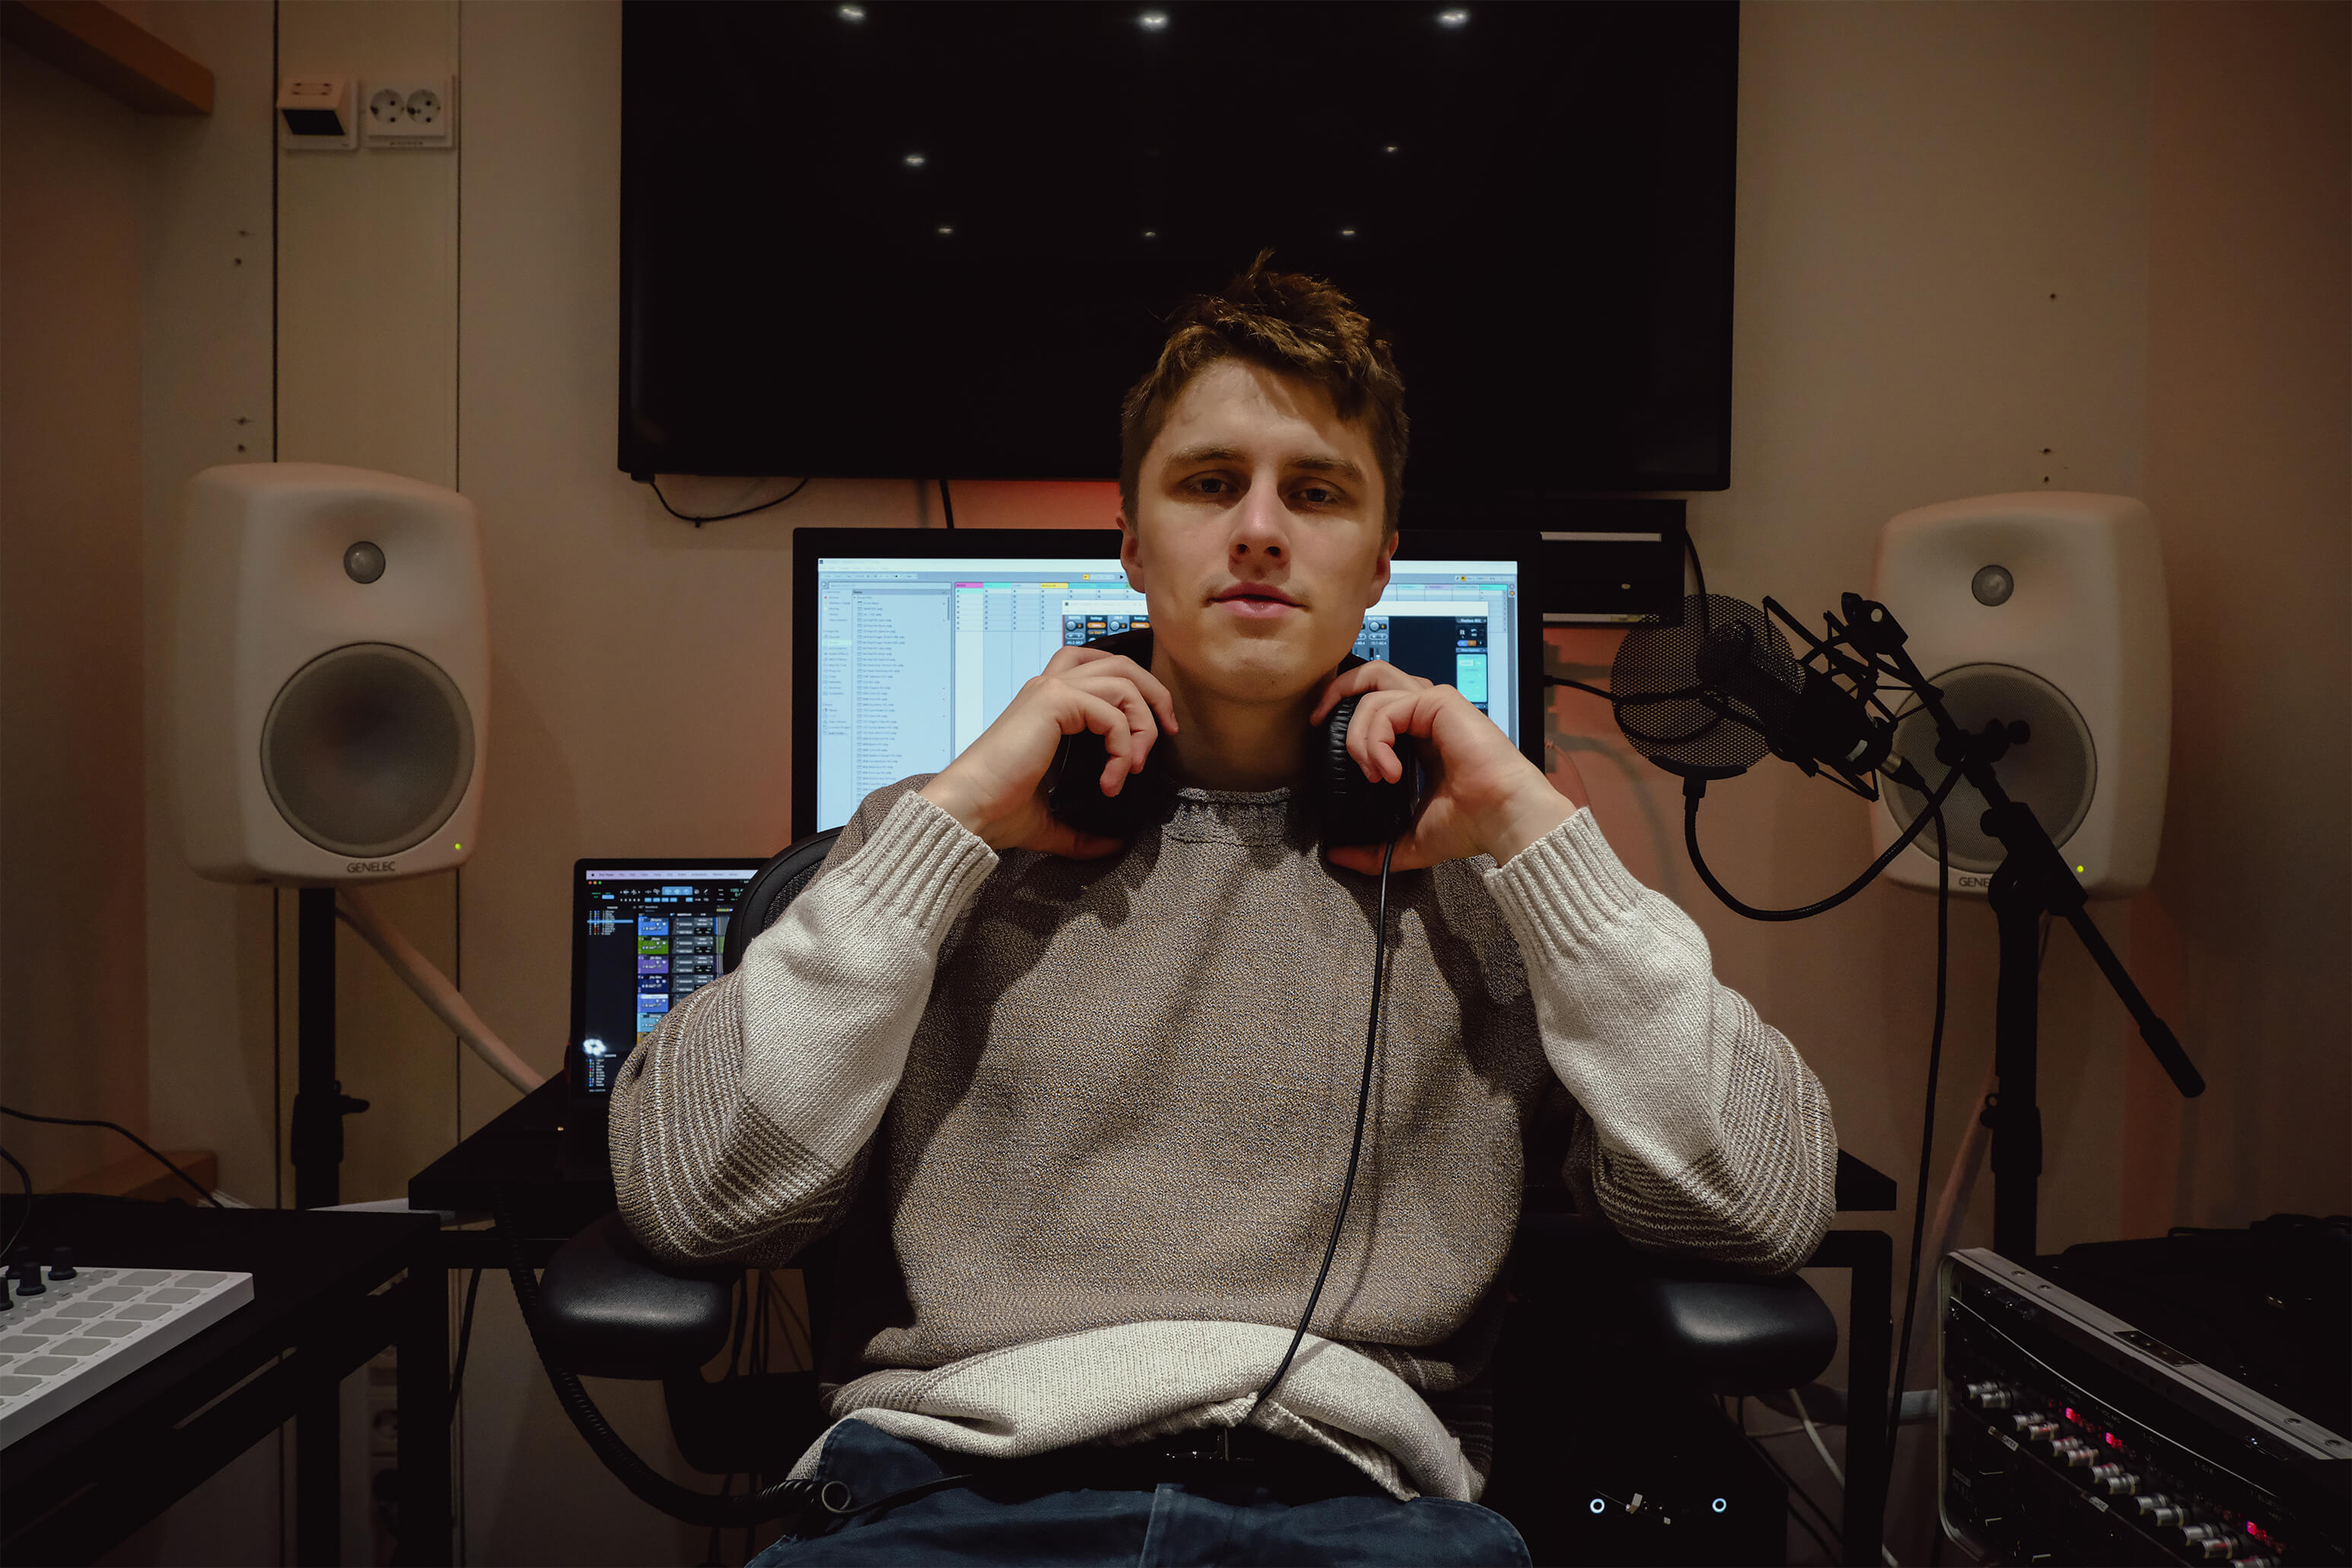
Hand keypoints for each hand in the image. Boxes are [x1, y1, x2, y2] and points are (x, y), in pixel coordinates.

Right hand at [919, 645, 1178, 856]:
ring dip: (1142, 723)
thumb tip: (1114, 843)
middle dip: (1154, 693)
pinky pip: (1110, 711)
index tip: (1154, 735)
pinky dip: (1122, 744)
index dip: (1136, 693)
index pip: (1101, 671)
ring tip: (1132, 767)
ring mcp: (1049, 690)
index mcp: (1046, 705)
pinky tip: (1112, 779)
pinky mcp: (1052, 702)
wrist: (968, 811)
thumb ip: (1082, 831)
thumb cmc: (997, 811)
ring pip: (1122, 681)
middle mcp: (1048, 688)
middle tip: (1167, 733)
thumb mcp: (1051, 821)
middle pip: (1120, 663)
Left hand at [1308, 662, 1589, 872]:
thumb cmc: (1471, 825)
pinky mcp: (1439, 701)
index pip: (1375, 703)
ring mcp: (1433, 704)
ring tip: (1374, 773)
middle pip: (1372, 675)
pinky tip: (1387, 771)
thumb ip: (1373, 848)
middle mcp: (1426, 713)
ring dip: (1359, 735)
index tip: (1325, 740)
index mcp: (1421, 735)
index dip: (1345, 713)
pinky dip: (1375, 739)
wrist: (1503, 819)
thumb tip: (1337, 856)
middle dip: (1336, 692)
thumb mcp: (1408, 840)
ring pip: (1372, 694)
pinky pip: (1386, 707)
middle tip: (1319, 724)